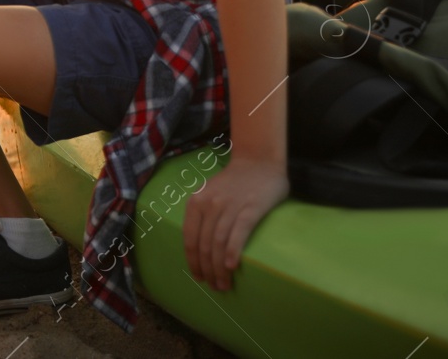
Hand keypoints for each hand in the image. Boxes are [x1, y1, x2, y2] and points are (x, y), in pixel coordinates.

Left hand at [182, 155, 287, 289]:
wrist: (258, 161)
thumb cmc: (234, 182)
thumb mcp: (209, 194)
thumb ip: (204, 215)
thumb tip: (201, 248)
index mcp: (196, 202)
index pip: (189, 238)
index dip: (193, 261)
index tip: (198, 277)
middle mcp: (209, 204)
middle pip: (204, 245)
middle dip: (207, 270)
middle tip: (215, 287)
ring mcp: (229, 206)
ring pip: (218, 243)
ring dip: (219, 268)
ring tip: (224, 284)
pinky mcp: (250, 208)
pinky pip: (238, 233)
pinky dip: (232, 251)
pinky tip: (232, 266)